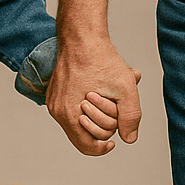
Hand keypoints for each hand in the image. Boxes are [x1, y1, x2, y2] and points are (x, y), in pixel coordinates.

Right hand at [46, 35, 140, 155]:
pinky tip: (101, 84)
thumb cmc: (102, 59)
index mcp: (70, 115)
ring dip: (98, 109)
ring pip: (80, 117)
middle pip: (85, 131)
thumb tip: (129, 139)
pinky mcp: (55, 91)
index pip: (86, 146)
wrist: (81, 36)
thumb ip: (130, 117)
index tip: (113, 142)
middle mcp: (58, 110)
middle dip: (105, 121)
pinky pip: (73, 105)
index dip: (102, 148)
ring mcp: (54, 100)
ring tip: (113, 91)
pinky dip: (88, 100)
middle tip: (116, 102)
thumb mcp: (125, 88)